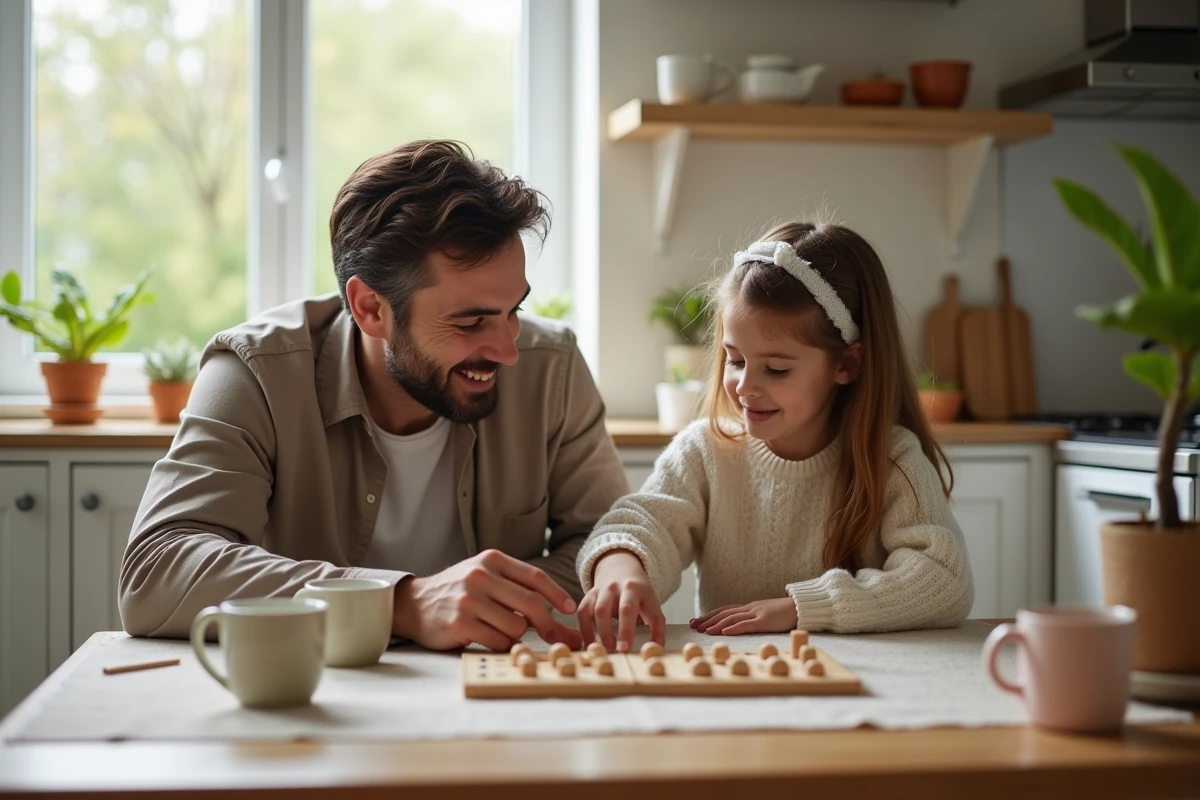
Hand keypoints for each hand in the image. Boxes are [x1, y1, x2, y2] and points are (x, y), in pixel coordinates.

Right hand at [391, 549, 581, 651]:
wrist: (415, 604)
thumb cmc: (459, 591)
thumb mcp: (485, 576)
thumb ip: (517, 588)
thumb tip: (562, 613)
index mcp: (491, 560)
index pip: (535, 577)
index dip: (557, 594)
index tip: (570, 609)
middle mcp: (480, 577)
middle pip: (531, 603)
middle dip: (548, 623)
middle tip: (555, 636)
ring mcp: (469, 601)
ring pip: (516, 626)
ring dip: (517, 634)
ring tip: (502, 630)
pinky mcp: (460, 625)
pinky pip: (498, 641)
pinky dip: (501, 644)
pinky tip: (488, 637)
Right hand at [576, 550, 664, 652]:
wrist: (621, 568)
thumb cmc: (638, 594)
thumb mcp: (651, 603)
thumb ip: (657, 625)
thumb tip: (657, 648)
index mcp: (637, 589)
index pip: (633, 609)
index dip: (629, 630)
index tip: (627, 648)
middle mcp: (619, 587)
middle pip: (617, 608)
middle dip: (616, 630)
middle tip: (618, 651)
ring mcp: (603, 590)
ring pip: (598, 610)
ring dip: (601, 632)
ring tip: (605, 650)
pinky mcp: (590, 595)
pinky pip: (583, 612)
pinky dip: (584, 629)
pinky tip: (589, 643)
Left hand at [690, 598, 797, 635]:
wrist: (800, 606)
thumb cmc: (784, 613)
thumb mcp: (765, 614)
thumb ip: (753, 619)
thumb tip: (741, 627)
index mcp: (749, 608)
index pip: (725, 610)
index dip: (710, 615)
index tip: (697, 621)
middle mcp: (749, 608)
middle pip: (724, 613)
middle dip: (707, 620)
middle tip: (693, 626)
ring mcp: (756, 613)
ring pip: (732, 618)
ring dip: (716, 625)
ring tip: (704, 630)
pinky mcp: (764, 621)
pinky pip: (746, 624)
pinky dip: (734, 628)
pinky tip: (724, 632)